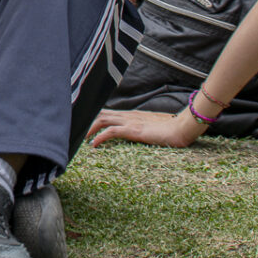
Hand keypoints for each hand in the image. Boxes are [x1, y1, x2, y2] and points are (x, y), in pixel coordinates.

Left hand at [86, 107, 203, 148]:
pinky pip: (111, 131)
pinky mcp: (133, 130)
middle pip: (100, 113)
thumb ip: (143, 127)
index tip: (82, 124)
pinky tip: (93, 145)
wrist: (182, 128)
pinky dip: (99, 137)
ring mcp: (130, 121)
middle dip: (86, 121)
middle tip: (75, 131)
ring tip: (79, 139)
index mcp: (131, 115)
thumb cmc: (171, 129)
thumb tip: (139, 132)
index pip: (107, 112)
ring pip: (101, 119)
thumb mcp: (153, 126)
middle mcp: (128, 115)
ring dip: (88, 128)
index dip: (93, 116)